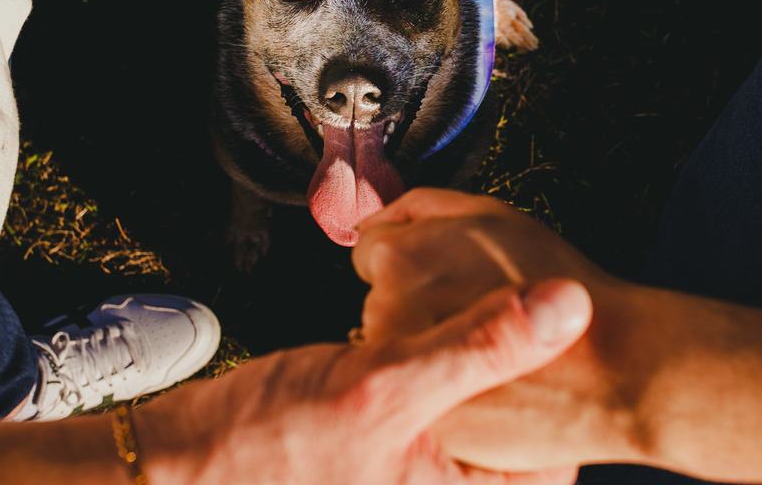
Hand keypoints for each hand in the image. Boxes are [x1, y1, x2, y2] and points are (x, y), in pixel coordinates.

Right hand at [133, 276, 589, 483]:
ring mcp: (419, 467)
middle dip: (511, 354)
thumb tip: (571, 305)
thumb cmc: (273, 446)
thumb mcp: (386, 387)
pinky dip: (429, 350)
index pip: (556, 450)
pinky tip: (418, 314)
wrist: (190, 462)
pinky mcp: (392, 442)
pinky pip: (431, 393)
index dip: (568, 376)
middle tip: (515, 294)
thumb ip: (478, 345)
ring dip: (470, 344)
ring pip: (473, 399)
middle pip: (515, 419)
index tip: (571, 317)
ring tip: (471, 297)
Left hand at [353, 189, 651, 471]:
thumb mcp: (491, 213)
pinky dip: (445, 391)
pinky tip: (488, 382)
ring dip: (430, 346)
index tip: (449, 271)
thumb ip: (421, 206)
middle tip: (478, 308)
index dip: (416, 257)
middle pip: (382, 301)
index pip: (372, 251)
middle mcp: (385, 313)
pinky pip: (424, 398)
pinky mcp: (425, 419)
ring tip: (492, 346)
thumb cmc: (560, 282)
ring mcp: (407, 373)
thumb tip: (373, 219)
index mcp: (399, 259)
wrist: (618, 369)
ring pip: (401, 350)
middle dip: (418, 302)